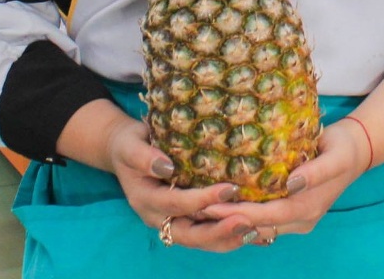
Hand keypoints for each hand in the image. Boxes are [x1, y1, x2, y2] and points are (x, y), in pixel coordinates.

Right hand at [102, 114, 256, 251]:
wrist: (127, 151)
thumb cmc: (130, 144)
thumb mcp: (130, 145)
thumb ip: (144, 157)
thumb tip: (166, 167)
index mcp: (146, 200)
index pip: (176, 204)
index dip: (201, 200)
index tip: (229, 190)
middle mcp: (159, 217)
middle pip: (189, 233)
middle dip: (218, 231)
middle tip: (247, 222)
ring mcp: (172, 221)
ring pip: (200, 240)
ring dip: (227, 238)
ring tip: (254, 230)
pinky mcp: (186, 220)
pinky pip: (208, 234)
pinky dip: (229, 236)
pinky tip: (255, 233)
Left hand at [199, 118, 371, 244]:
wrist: (358, 149)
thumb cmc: (343, 149)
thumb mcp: (335, 156)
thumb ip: (316, 172)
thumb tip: (291, 184)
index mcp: (309, 208)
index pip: (268, 216)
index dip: (239, 214)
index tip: (212, 206)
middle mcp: (301, 219)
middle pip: (259, 226)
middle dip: (228, 220)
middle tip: (196, 209)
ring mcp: (297, 218)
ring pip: (260, 226)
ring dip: (233, 220)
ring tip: (203, 208)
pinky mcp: (293, 211)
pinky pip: (265, 219)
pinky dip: (244, 214)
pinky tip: (224, 204)